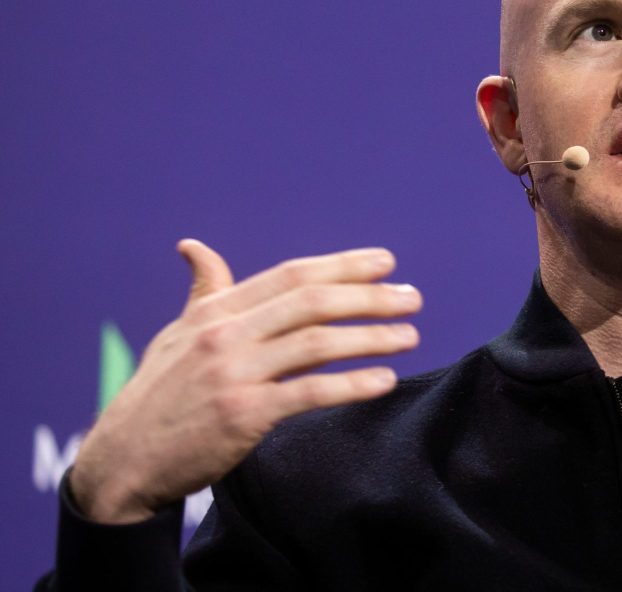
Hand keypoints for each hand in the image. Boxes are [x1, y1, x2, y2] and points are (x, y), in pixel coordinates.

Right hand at [69, 240, 421, 523]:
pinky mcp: (243, 415)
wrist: (122, 461)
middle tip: (412, 298)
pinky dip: (352, 384)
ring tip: (409, 335)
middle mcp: (225, 335)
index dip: (342, 265)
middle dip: (369, 297)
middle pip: (312, 302)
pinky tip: (383, 380)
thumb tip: (194, 247)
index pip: (291, 276)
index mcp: (216, 311)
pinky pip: (309, 392)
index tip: (386, 262)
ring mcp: (233, 374)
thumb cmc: (157, 394)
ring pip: (317, 343)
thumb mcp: (176, 335)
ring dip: (371, 337)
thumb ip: (204, 292)